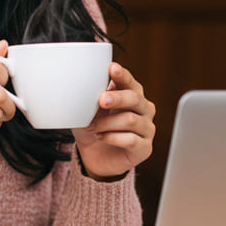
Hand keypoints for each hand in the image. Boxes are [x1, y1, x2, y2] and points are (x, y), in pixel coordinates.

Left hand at [73, 62, 155, 180]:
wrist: (95, 157)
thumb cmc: (94, 128)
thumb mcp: (87, 111)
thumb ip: (88, 98)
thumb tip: (79, 85)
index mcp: (132, 95)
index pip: (130, 82)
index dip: (122, 75)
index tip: (111, 68)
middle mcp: (144, 109)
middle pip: (135, 99)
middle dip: (117, 98)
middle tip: (100, 100)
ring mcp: (147, 129)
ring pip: (130, 120)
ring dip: (107, 123)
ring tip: (91, 127)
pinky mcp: (144, 148)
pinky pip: (131, 140)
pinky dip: (112, 138)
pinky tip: (101, 137)